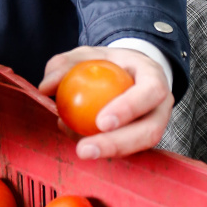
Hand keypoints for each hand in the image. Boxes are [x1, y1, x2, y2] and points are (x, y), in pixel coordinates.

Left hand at [38, 46, 173, 159]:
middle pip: (149, 131)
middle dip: (118, 144)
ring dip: (109, 152)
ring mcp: (154, 125)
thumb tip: (46, 87)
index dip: (130, 108)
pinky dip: (103, 148)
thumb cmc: (108, 63)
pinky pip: (125, 150)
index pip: (151, 93)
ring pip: (139, 147)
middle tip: (85, 149)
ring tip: (81, 150)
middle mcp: (160, 105)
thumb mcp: (87, 55)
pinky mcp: (141, 140)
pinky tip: (78, 141)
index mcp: (153, 77)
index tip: (101, 122)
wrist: (127, 73)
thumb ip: (65, 65)